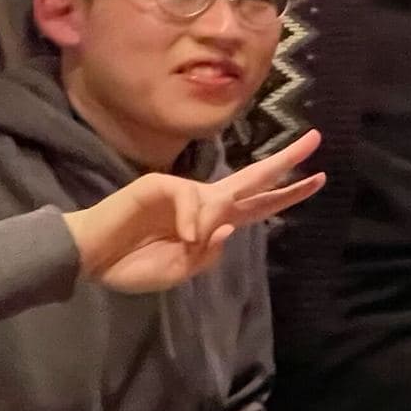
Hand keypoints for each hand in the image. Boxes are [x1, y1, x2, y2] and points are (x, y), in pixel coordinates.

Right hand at [63, 130, 324, 293]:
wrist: (91, 259)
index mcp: (213, 221)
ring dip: (212, 223)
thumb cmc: (133, 264)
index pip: (259, 204)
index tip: (319, 178)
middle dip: (286, 160)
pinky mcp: (161, 184)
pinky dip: (192, 220)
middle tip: (316, 140)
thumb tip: (230, 227)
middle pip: (254, 177)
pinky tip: (183, 235)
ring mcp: (183, 190)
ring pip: (221, 199)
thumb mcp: (180, 271)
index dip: (288, 193)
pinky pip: (191, 199)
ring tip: (187, 242)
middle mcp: (205, 201)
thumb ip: (208, 255)